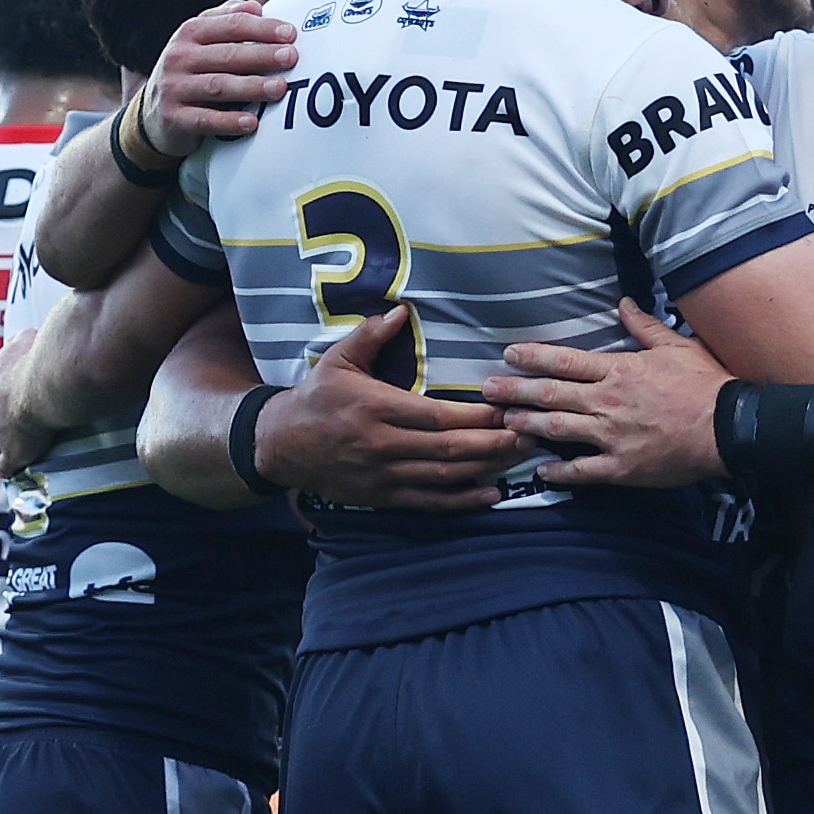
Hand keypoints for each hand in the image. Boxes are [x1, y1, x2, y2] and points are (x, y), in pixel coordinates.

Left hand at [0, 319, 59, 471]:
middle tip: (8, 422)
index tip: (8, 395)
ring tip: (7, 448)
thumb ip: (22, 340)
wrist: (43, 385)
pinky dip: (9, 467)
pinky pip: (6, 465)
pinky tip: (14, 470)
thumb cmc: (36, 360)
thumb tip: (25, 334)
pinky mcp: (12, 452)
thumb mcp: (26, 339)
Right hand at [140, 0, 296, 145]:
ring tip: (280, 88)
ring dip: (251, 87)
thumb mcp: (201, 41)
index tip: (290, 34)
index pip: (231, 25)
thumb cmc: (190, 71)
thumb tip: (256, 7)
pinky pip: (205, 119)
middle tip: (291, 57)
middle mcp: (179, 56)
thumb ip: (227, 20)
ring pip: (218, 86)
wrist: (153, 114)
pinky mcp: (174, 118)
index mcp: (191, 32)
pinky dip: (229, 121)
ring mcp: (174, 87)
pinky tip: (252, 123)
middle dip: (262, 55)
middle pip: (228, 54)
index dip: (262, 28)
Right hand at [264, 309, 528, 509]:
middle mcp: (383, 445)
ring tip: (521, 455)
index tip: (508, 408)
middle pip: (450, 448)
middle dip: (495, 442)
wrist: (282, 446)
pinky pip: (430, 502)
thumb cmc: (316, 398)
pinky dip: (463, 500)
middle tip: (530, 432)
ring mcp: (385, 475)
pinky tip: (492, 493)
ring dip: (487, 467)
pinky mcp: (385, 497)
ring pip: (446, 475)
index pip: (438, 416)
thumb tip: (402, 311)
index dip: (477, 417)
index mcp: (376, 408)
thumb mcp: (337, 360)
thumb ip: (371, 336)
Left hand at [487, 303, 729, 489]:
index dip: (533, 357)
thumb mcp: (676, 346)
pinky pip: (582, 470)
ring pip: (557, 430)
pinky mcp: (621, 467)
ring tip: (504, 424)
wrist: (727, 428)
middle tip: (486, 391)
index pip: (565, 361)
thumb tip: (624, 303)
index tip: (509, 354)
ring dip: (527, 426)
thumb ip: (644, 327)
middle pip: (550, 395)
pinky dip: (559, 471)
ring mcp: (611, 436)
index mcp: (618, 370)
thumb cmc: (705, 385)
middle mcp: (606, 401)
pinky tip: (542, 471)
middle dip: (514, 392)